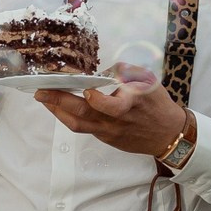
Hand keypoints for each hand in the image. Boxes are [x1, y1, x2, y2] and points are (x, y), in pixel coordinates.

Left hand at [36, 81, 187, 158]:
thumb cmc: (157, 104)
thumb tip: (103, 72)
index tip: (87, 91)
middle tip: (41, 91)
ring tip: (44, 98)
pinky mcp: (106, 139)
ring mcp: (109, 132)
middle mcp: (117, 120)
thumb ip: (126, 73)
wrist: (168, 135)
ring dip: (58, 111)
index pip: (112, 107)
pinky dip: (68, 117)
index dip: (98, 100)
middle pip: (84, 114)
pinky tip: (59, 107)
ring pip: (78, 124)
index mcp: (131, 103)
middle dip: (60, 101)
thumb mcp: (149, 82)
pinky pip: (83, 128)